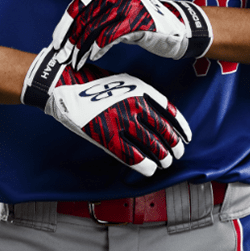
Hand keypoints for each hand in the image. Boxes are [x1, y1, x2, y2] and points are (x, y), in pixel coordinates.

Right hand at [21, 46, 191, 176]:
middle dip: (174, 146)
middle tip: (177, 153)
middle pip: (164, 131)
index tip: (186, 136)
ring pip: (152, 146)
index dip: (181, 128)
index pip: (170, 112)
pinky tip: (149, 169)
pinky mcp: (108, 137)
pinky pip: (132, 156)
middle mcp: (135, 106)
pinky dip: (144, 165)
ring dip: (162, 158)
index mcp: (141, 90)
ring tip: (165, 163)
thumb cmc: (90, 82)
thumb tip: (152, 114)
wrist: (64, 85)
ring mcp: (122, 122)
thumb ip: (139, 95)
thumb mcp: (122, 81)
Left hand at [52, 0, 212, 69]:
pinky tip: (93, 56)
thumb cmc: (144, 24)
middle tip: (62, 57)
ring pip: (94, 29)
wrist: (176, 26)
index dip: (64, 26)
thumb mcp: (118, 14)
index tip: (56, 42)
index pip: (77, 6)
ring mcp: (127, 6)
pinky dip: (99, 48)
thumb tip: (74, 33)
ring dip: (82, 49)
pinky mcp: (137, 21)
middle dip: (70, 41)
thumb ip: (99, 17)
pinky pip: (110, 36)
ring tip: (75, 62)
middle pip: (84, 19)